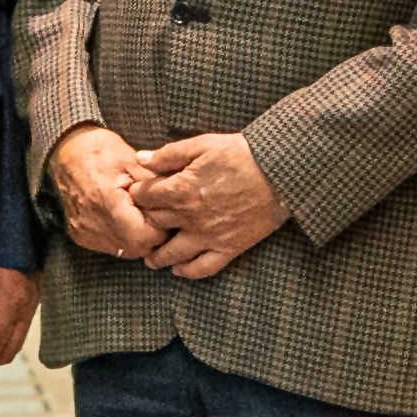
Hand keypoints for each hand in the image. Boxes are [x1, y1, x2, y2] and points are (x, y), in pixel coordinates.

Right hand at [49, 123, 163, 260]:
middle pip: (136, 248)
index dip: (161, 229)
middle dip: (152, 236)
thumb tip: (178, 203)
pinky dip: (122, 237)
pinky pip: (109, 246)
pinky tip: (125, 219)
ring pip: (124, 250)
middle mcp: (93, 222)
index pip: (144, 236)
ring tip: (141, 215)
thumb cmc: (101, 150)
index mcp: (107, 201)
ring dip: (137, 238)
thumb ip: (155, 184)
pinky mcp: (79, 235)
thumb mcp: (132, 160)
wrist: (65, 151)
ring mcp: (84, 232)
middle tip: (157, 215)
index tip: (167, 214)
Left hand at [130, 133, 286, 278]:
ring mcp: (210, 235)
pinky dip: (188, 271)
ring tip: (150, 258)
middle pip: (154, 224)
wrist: (280, 172)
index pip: (144, 197)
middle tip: (140, 224)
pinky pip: (204, 267)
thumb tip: (140, 160)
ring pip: (173, 253)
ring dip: (158, 257)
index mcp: (181, 189)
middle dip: (144, 222)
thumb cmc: (240, 154)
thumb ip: (168, 154)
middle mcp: (190, 217)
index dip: (136, 194)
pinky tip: (179, 270)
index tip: (136, 194)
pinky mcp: (230, 247)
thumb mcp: (202, 145)